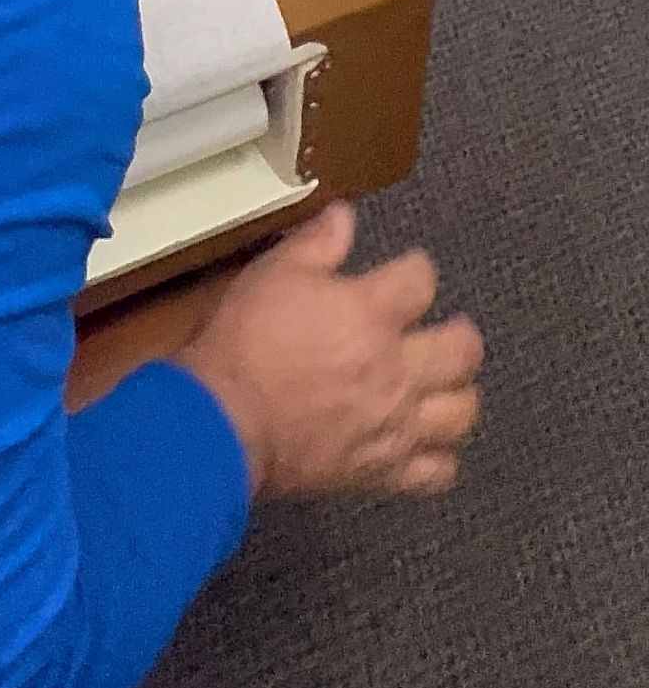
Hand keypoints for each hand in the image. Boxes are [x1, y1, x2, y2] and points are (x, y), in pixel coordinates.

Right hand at [179, 200, 483, 500]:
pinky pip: (438, 471)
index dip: (418, 269)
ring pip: (461, 412)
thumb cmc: (245, 344)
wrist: (224, 422)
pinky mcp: (384, 470)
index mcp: (372, 312)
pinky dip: (440, 458)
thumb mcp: (272, 274)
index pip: (421, 279)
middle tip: (451, 331)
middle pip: (462, 351)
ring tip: (446, 386)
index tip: (410, 270)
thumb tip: (345, 216)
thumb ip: (316, 243)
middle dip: (462, 336)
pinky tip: (426, 445)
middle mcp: (398, 368)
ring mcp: (396, 423)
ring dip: (459, 395)